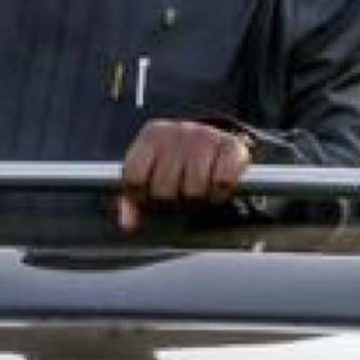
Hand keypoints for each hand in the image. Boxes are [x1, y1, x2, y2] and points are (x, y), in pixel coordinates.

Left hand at [117, 119, 251, 231]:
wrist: (218, 135)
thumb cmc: (176, 159)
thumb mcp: (151, 171)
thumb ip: (132, 199)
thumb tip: (127, 225)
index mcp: (151, 136)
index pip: (135, 178)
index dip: (142, 196)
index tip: (151, 197)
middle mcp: (176, 133)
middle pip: (164, 189)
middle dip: (172, 200)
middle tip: (179, 196)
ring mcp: (205, 137)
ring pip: (194, 190)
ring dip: (197, 199)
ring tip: (197, 192)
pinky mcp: (232, 145)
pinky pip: (223, 182)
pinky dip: (219, 192)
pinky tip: (215, 186)